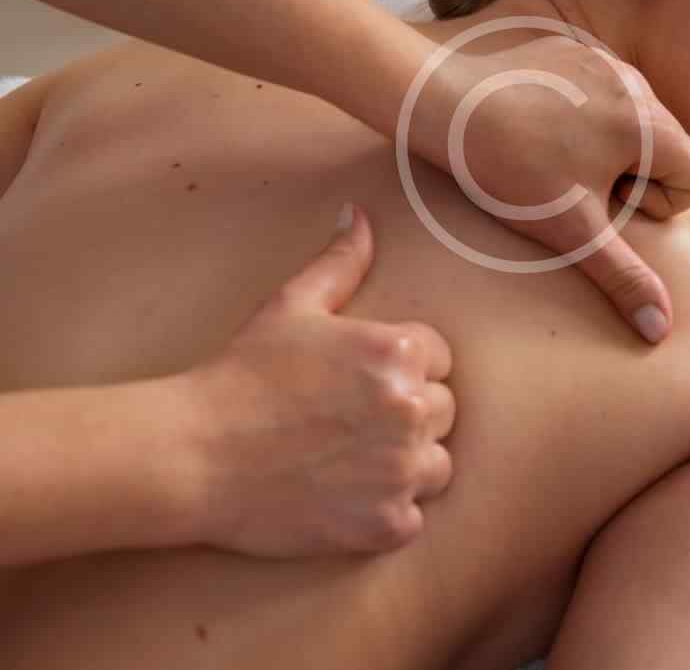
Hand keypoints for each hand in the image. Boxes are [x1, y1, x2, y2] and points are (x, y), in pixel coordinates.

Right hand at [176, 206, 455, 556]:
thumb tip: (359, 214)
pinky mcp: (386, 523)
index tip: (364, 382)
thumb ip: (339, 261)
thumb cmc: (243, 373)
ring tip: (355, 460)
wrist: (196, 453)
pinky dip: (387, 512)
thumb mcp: (292, 305)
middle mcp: (411, 408)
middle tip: (353, 421)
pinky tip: (346, 497)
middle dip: (408, 413)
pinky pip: (413, 516)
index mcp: (399, 352)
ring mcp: (401, 470)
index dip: (405, 369)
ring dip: (406, 463)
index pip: (441, 358)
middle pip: (444, 411)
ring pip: (436, 464)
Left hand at [416, 35, 689, 342]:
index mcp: (649, 124)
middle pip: (671, 150)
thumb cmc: (508, 167)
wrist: (441, 102)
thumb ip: (624, 277)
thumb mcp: (571, 230)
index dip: (658, 205)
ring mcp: (604, 61)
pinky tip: (538, 130)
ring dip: (608, 149)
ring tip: (553, 160)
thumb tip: (661, 328)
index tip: (606, 203)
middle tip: (576, 186)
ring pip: (636, 122)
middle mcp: (637, 84)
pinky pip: (603, 94)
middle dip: (633, 178)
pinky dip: (583, 117)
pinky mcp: (573, 51)